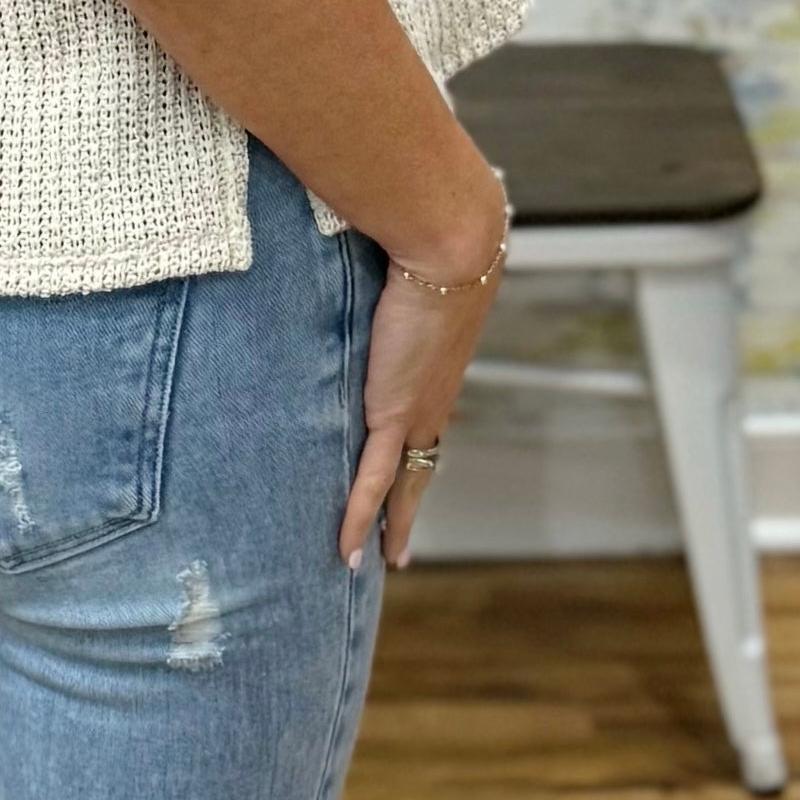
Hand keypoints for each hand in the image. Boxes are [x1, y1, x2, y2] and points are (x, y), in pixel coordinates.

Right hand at [338, 190, 507, 573]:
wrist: (451, 245)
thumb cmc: (432, 238)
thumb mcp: (409, 265)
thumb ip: (389, 266)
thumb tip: (373, 239)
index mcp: (439, 369)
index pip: (427, 422)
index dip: (419, 454)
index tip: (412, 473)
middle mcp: (433, 398)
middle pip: (422, 467)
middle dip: (410, 507)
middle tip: (400, 545)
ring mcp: (417, 410)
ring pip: (403, 485)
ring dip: (391, 525)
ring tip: (381, 560)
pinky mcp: (394, 412)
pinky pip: (373, 480)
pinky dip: (358, 517)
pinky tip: (347, 550)